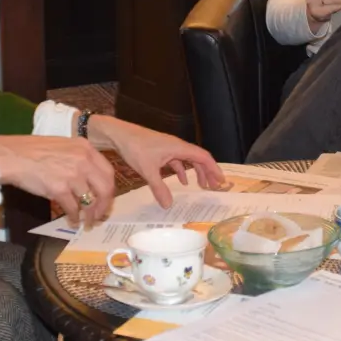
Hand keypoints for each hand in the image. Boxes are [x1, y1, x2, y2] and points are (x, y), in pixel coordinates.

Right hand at [0, 135, 116, 225]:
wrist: (12, 156)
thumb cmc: (33, 151)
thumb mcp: (64, 147)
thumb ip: (79, 159)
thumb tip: (89, 181)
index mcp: (86, 148)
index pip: (108, 172)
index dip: (109, 190)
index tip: (106, 199)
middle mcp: (83, 161)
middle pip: (105, 188)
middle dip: (104, 206)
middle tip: (100, 216)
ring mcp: (72, 175)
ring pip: (90, 201)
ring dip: (89, 216)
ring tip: (87, 223)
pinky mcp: (59, 189)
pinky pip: (73, 208)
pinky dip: (74, 218)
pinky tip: (72, 221)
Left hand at [89, 115, 223, 207]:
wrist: (119, 135)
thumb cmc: (134, 148)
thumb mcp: (148, 170)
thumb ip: (159, 188)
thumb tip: (168, 205)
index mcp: (179, 148)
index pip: (203, 157)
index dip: (214, 169)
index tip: (221, 181)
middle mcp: (177, 146)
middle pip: (198, 158)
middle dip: (208, 172)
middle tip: (214, 187)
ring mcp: (169, 147)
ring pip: (188, 160)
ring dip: (196, 172)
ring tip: (202, 186)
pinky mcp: (161, 150)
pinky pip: (177, 161)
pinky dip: (182, 171)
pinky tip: (182, 181)